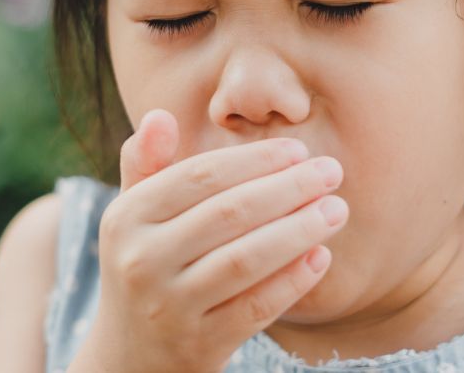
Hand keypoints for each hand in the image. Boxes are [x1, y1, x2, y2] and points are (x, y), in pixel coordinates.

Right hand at [69, 109, 347, 372]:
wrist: (131, 358)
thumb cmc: (147, 267)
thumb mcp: (133, 218)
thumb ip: (146, 165)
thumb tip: (160, 115)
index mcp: (126, 218)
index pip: (200, 176)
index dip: (255, 160)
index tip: (300, 150)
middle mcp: (141, 261)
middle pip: (229, 214)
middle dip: (288, 188)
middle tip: (332, 172)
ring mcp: (169, 307)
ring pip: (245, 261)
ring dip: (299, 231)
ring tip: (336, 210)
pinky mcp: (199, 345)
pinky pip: (255, 308)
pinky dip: (292, 281)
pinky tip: (321, 257)